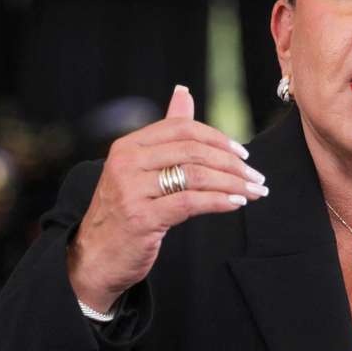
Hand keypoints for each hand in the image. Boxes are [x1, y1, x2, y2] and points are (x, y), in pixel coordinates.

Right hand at [68, 85, 266, 311]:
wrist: (95, 258)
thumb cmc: (124, 211)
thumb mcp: (139, 168)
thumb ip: (165, 134)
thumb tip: (184, 92)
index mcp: (128, 146)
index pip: (182, 128)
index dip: (218, 138)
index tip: (243, 155)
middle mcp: (126, 163)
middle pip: (193, 150)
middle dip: (232, 163)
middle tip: (256, 177)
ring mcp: (132, 190)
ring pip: (195, 175)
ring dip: (232, 183)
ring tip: (254, 191)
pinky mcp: (141, 218)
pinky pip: (190, 202)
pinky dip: (219, 201)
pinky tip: (237, 203)